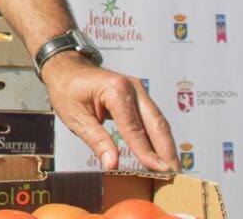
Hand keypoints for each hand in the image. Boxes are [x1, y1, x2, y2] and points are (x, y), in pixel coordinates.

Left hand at [40, 52, 178, 171]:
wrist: (66, 68)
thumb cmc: (67, 90)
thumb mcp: (76, 117)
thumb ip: (97, 140)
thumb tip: (112, 164)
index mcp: (116, 90)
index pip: (134, 128)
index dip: (147, 152)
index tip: (160, 171)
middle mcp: (132, 87)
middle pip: (156, 123)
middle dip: (167, 151)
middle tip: (176, 175)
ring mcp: (138, 89)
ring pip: (158, 121)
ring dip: (167, 145)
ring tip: (173, 169)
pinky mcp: (138, 95)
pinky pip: (152, 118)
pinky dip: (158, 137)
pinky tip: (162, 154)